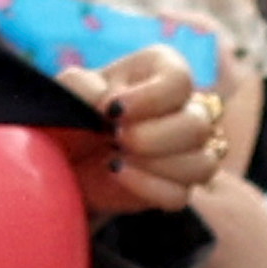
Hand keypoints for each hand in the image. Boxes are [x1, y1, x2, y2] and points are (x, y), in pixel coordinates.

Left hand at [68, 42, 229, 216]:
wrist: (64, 154)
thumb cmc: (73, 111)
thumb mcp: (67, 89)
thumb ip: (82, 85)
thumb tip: (108, 101)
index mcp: (162, 71)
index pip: (181, 81)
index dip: (150, 98)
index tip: (112, 110)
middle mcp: (184, 107)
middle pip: (198, 126)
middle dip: (153, 138)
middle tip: (115, 138)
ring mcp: (187, 151)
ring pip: (202, 164)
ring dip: (155, 166)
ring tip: (115, 159)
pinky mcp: (176, 186)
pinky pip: (181, 195)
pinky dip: (149, 189)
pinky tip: (118, 175)